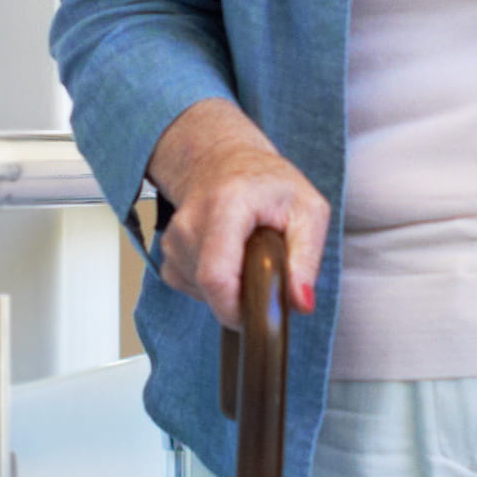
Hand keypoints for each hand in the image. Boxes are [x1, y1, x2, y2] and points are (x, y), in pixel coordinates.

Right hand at [144, 97, 326, 320]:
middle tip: (267, 274)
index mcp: (227, 205)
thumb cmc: (268, 184)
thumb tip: (301, 303)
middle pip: (210, 289)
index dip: (235, 308)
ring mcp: (174, 238)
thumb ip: (307, 258)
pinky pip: (192, 289)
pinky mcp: (168, 253)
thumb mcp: (308, 210)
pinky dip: (214, 287)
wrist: (223, 161)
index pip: (215, 275)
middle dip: (243, 298)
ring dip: (232, 289)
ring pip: (203, 293)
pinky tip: (228, 260)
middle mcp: (191, 220)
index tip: (261, 314)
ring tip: (247, 256)